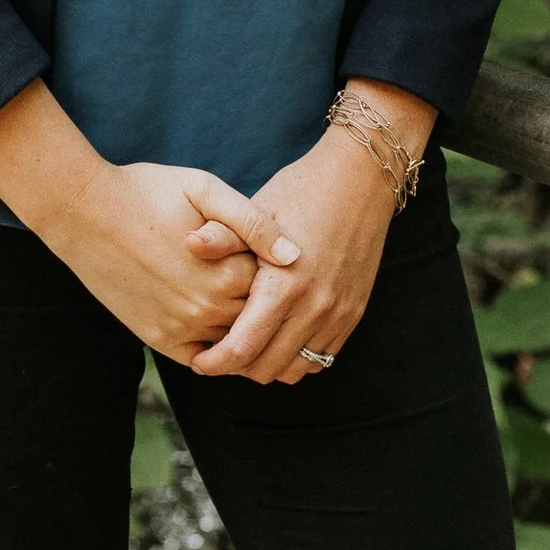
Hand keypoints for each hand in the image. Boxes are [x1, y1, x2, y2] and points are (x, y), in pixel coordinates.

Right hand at [0, 82, 295, 358]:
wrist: (83, 212)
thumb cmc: (146, 190)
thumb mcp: (204, 189)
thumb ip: (253, 222)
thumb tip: (295, 256)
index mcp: (226, 273)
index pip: (276, 285)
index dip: (275, 268)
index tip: (270, 253)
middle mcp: (207, 309)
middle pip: (258, 316)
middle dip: (264, 299)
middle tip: (262, 279)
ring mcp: (181, 329)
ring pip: (233, 340)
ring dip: (241, 323)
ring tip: (239, 295)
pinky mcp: (157, 339)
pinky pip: (201, 358)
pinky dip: (216, 348)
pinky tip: (219, 325)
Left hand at [186, 90, 430, 386]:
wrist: (361, 180)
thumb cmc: (301, 191)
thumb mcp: (257, 209)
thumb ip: (223, 236)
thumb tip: (189, 244)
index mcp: (284, 285)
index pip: (241, 350)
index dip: (214, 363)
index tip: (198, 360)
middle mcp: (314, 307)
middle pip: (265, 369)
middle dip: (236, 369)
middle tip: (217, 355)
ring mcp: (337, 314)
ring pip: (295, 370)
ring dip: (268, 366)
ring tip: (247, 349)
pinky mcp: (353, 314)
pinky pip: (321, 358)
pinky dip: (297, 358)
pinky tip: (279, 340)